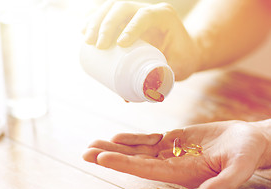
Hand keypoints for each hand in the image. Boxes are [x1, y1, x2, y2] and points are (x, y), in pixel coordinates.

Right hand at [82, 0, 198, 80]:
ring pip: (112, 7)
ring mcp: (137, 11)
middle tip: (98, 45)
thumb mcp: (178, 69)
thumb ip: (156, 82)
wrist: (186, 50)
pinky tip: (84, 29)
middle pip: (123, 7)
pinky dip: (95, 19)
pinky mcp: (128, 18)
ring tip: (87, 40)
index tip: (119, 44)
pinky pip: (108, 13)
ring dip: (96, 20)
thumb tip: (126, 98)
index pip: (145, 15)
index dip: (131, 27)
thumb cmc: (183, 60)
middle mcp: (150, 10)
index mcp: (165, 17)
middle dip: (107, 24)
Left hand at [83, 120, 267, 188]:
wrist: (249, 142)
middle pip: (135, 161)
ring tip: (92, 143)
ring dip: (115, 147)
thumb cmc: (247, 155)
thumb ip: (223, 184)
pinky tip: (117, 136)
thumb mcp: (240, 169)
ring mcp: (171, 152)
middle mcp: (171, 165)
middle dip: (110, 156)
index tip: (102, 158)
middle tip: (85, 152)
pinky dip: (132, 138)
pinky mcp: (174, 140)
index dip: (124, 164)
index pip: (147, 170)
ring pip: (137, 150)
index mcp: (182, 173)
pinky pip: (149, 139)